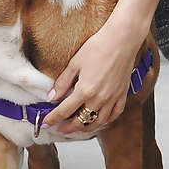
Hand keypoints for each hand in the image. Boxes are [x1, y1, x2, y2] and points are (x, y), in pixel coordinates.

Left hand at [41, 19, 142, 135]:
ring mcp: (112, 99)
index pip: (64, 111)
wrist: (122, 40)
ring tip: (77, 127)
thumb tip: (52, 97)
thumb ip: (63, 82)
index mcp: (85, 90)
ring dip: (85, 128)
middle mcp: (99, 99)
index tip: (46, 122)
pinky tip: (99, 121)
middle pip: (81, 121)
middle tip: (60, 128)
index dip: (53, 119)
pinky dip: (105, 122)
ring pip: (97, 123)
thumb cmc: (99, 46)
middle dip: (68, 128)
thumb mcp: (75, 63)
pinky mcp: (122, 95)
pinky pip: (114, 115)